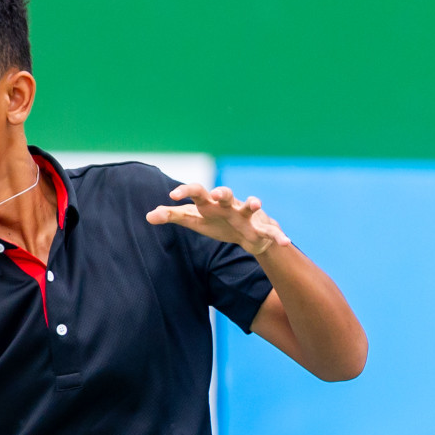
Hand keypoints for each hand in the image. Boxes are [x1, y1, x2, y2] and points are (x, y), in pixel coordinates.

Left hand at [145, 184, 291, 255]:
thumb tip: (148, 216)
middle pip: (225, 194)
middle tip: (217, 194)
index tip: (172, 196)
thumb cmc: (215, 222)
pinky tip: (286, 242)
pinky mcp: (261, 227)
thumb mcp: (193, 220)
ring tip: (255, 203)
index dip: (186, 192)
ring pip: (250, 206)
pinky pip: (271, 231)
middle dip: (222, 192)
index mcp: (210, 203)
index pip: (197, 192)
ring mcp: (246, 214)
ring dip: (252, 204)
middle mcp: (229, 205)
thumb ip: (172, 216)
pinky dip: (279, 236)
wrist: (245, 233)